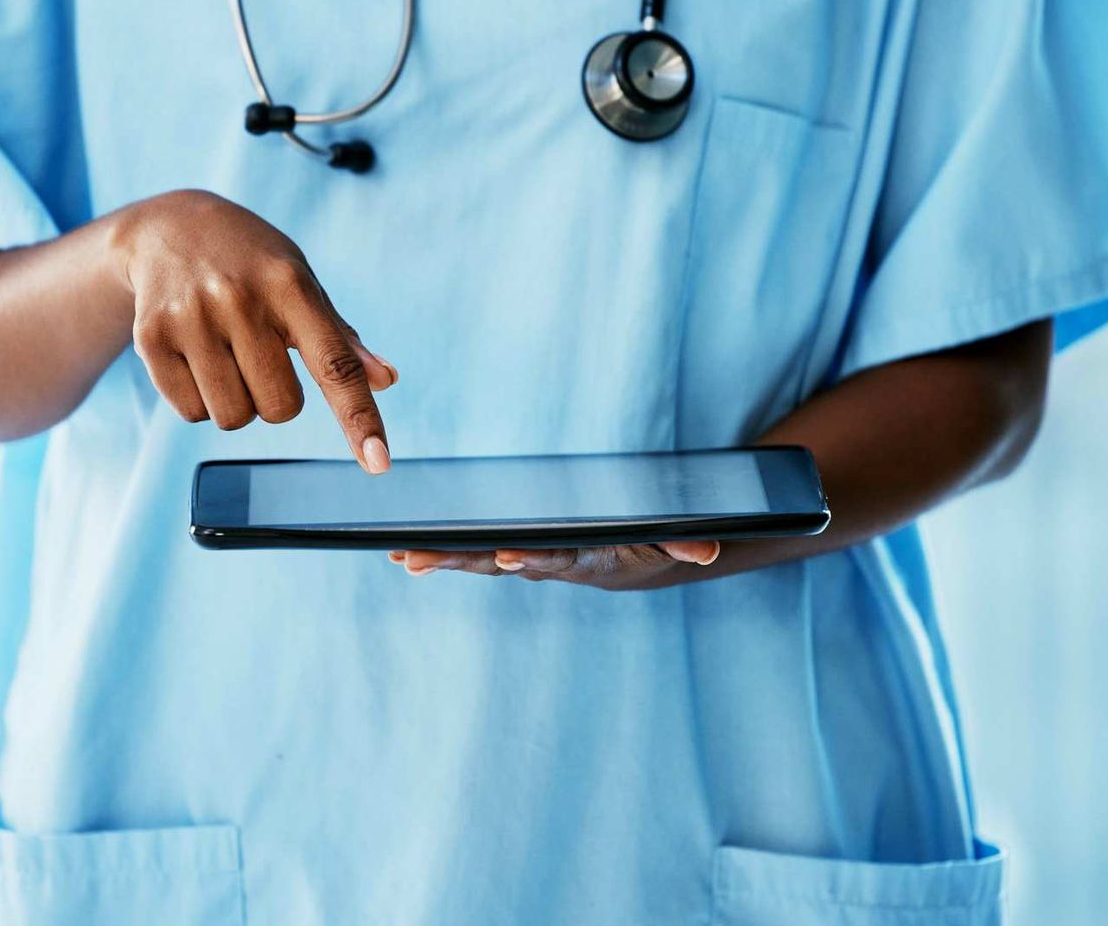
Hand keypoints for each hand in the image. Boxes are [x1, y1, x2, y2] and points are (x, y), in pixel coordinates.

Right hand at [110, 189, 397, 470]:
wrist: (168, 228)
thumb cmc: (251, 264)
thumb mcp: (299, 282)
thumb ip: (339, 337)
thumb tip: (385, 380)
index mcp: (289, 285)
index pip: (334, 363)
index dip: (359, 417)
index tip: (378, 462)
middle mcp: (240, 300)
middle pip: (280, 409)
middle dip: (276, 398)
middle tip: (258, 355)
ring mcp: (191, 318)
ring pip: (233, 417)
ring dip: (236, 402)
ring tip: (224, 353)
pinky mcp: (151, 338)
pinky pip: (191, 412)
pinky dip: (199, 400)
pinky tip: (194, 356)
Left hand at [389, 541, 721, 590]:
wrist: (643, 562)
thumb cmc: (658, 543)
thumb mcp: (674, 542)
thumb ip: (684, 544)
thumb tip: (708, 551)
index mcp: (587, 559)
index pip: (555, 558)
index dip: (531, 559)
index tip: (503, 557)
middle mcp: (552, 565)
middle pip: (500, 562)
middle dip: (458, 561)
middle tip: (415, 558)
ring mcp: (532, 562)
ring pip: (481, 560)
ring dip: (441, 559)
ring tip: (399, 557)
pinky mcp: (519, 553)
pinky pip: (478, 553)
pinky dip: (445, 552)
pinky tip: (405, 553)